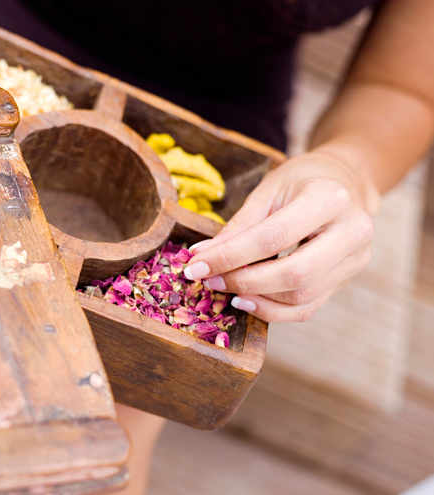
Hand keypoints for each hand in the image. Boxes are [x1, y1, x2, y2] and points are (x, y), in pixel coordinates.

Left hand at [184, 151, 377, 321]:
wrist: (344, 183)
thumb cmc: (301, 182)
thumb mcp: (268, 191)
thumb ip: (239, 226)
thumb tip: (202, 257)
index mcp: (330, 199)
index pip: (273, 237)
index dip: (230, 256)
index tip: (196, 265)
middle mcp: (352, 232)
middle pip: (294, 274)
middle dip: (243, 282)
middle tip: (208, 280)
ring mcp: (355, 260)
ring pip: (301, 297)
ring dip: (254, 298)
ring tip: (223, 286)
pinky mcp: (346, 280)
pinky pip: (307, 308)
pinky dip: (272, 310)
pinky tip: (245, 300)